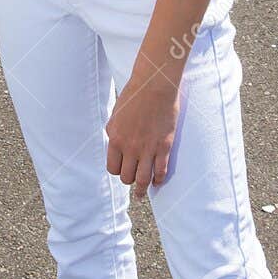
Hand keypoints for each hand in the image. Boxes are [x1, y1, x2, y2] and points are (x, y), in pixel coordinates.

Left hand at [105, 72, 180, 199]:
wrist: (154, 85)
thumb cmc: (134, 96)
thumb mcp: (115, 115)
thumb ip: (114, 133)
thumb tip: (114, 145)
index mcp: (115, 139)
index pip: (113, 168)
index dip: (118, 170)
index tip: (123, 170)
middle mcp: (130, 147)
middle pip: (126, 177)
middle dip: (130, 179)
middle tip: (134, 179)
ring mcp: (148, 148)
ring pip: (142, 180)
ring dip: (142, 189)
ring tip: (142, 193)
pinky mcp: (164, 146)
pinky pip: (161, 171)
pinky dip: (159, 180)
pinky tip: (158, 181)